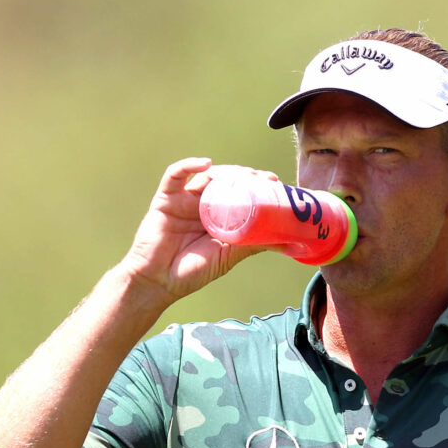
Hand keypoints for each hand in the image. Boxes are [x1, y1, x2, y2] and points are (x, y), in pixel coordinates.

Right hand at [119, 158, 276, 305]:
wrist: (159, 282)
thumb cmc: (192, 272)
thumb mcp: (229, 256)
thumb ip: (253, 244)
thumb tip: (288, 240)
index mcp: (218, 216)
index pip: (240, 193)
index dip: (257, 185)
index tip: (275, 183)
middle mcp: (202, 204)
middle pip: (226, 180)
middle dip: (246, 176)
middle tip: (264, 178)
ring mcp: (184, 200)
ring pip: (206, 175)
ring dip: (226, 171)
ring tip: (243, 175)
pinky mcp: (166, 199)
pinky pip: (175, 175)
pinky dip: (189, 165)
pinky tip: (206, 164)